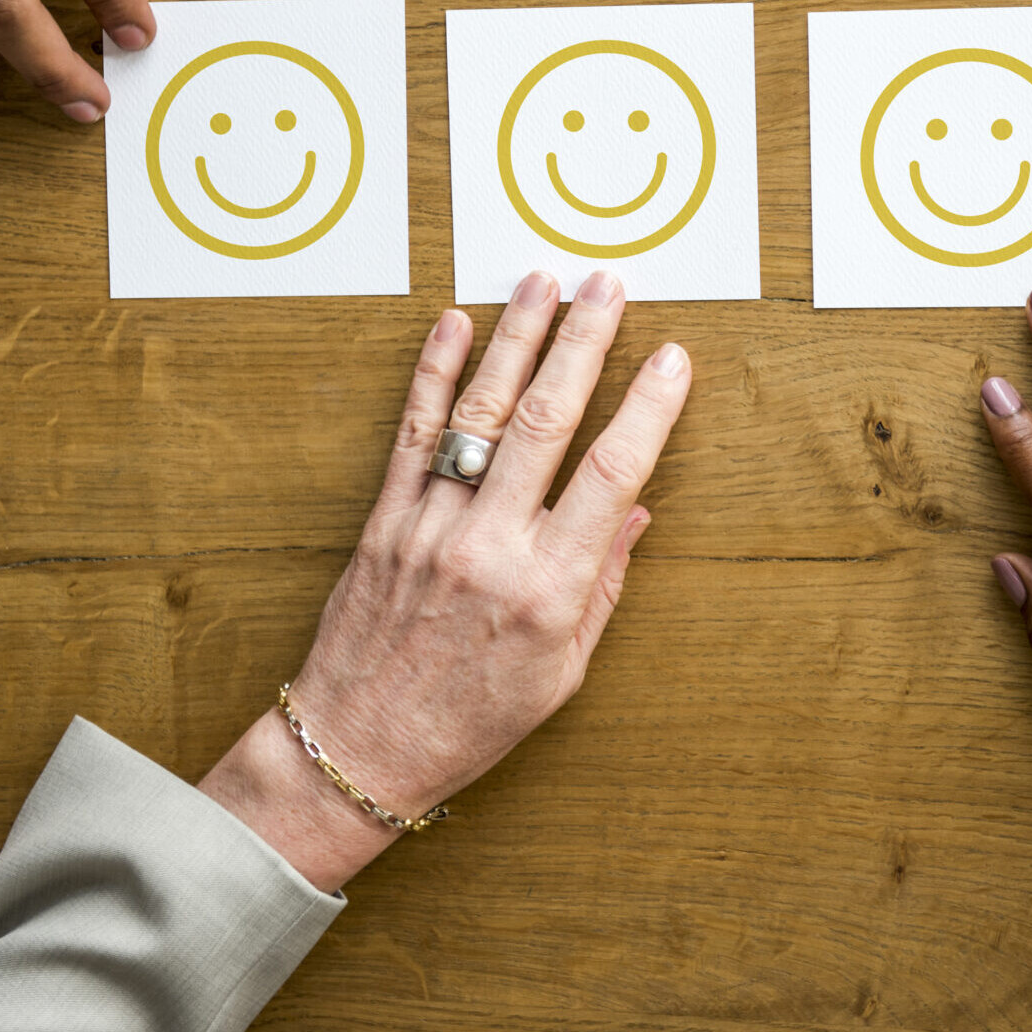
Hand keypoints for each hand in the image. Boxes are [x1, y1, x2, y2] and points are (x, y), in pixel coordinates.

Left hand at [199, 271, 691, 890]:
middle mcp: (490, 549)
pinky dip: (432, 373)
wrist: (359, 750)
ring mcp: (432, 528)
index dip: (646, 409)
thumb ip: (602, 583)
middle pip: (546, 422)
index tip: (672, 358)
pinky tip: (453, 324)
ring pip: (480, 413)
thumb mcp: (564, 671)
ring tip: (541, 281)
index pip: (609, 475)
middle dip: (582, 343)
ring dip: (514, 338)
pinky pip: (412, 433)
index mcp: (549, 590)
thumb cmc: (472, 719)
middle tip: (607, 286)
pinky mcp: (384, 521)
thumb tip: (634, 510)